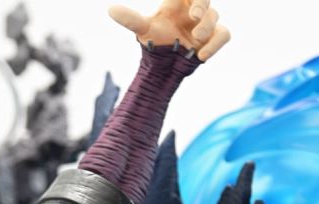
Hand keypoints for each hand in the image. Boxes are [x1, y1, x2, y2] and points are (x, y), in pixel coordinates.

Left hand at [109, 0, 229, 59]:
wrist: (165, 67)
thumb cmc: (155, 42)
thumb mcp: (144, 30)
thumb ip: (131, 19)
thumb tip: (110, 9)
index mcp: (177, 2)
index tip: (188, 4)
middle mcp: (193, 9)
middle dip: (202, 3)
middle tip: (193, 15)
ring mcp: (206, 22)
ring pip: (214, 16)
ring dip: (206, 26)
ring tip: (195, 38)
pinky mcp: (214, 37)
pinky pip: (224, 34)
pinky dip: (215, 44)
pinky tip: (201, 56)